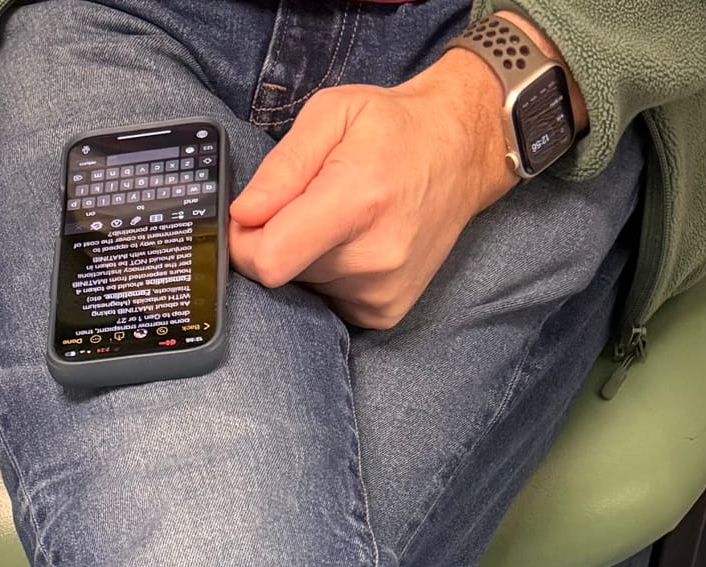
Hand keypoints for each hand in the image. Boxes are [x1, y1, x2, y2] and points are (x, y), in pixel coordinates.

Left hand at [228, 52, 511, 331]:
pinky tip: (357, 243)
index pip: (269, 259)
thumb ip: (283, 167)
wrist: (462, 152)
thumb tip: (242, 214)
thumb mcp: (332, 114)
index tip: (250, 219)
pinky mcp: (385, 313)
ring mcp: (382, 292)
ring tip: (344, 218)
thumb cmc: (394, 127)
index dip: (244, 243)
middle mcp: (373, 258)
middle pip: (283, 273)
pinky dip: (331, 275)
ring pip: (304, 288)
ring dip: (308, 256)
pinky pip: (329, 301)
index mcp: (356, 202)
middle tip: (312, 202)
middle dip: (281, 239)